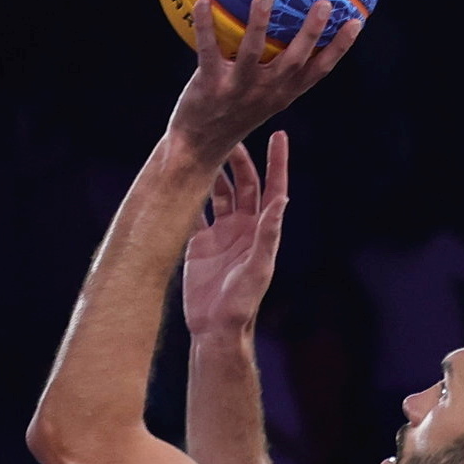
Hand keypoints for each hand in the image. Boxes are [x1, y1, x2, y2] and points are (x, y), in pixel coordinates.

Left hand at [167, 0, 364, 162]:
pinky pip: (208, 50)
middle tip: (325, 3)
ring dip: (259, 24)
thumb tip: (291, 29)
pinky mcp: (210, 85)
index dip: (339, 48)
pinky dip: (205, 25)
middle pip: (295, 60)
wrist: (200, 147)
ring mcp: (238, 88)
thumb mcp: (264, 98)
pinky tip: (203, 1)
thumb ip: (279, 72)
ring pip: (252, 53)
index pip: (319, 70)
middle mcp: (266, 91)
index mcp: (283, 93)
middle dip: (311, 32)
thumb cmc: (234, 113)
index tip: (356, 22)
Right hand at [178, 137, 290, 337]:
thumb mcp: (258, 267)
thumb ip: (268, 234)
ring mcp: (220, 234)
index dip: (276, 162)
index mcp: (260, 231)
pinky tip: (182, 180)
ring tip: (204, 150)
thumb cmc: (242, 303)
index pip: (272, 189)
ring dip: (214, 173)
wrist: (215, 328)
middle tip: (228, 136)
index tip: (278, 135)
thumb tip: (281, 200)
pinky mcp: (198, 244)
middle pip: (243, 185)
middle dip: (239, 160)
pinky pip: (194, 213)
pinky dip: (189, 197)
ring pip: (218, 194)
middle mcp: (242, 228)